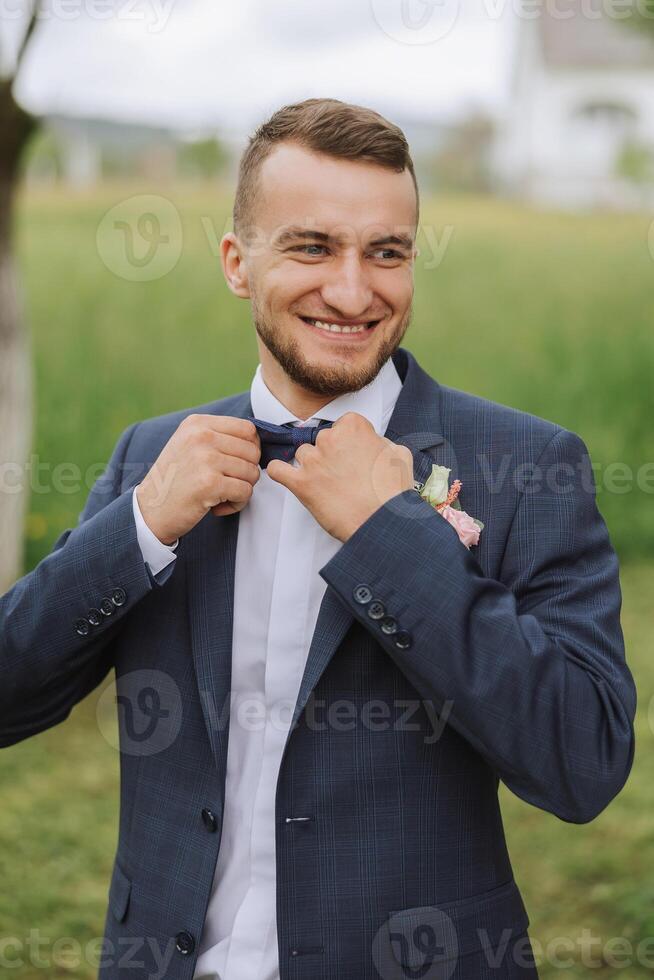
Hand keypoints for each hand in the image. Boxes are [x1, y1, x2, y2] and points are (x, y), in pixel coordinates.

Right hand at [136, 414, 260, 544]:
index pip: (247, 429)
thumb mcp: (189, 445)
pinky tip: (218, 507)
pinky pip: (245, 492)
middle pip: (253, 451)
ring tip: (220, 496)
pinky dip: (237, 503)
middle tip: (227, 484)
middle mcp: (201, 436)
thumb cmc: (175, 480)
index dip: (251, 450)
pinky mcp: (209, 483)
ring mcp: (205, 459)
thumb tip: (257, 439)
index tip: (237, 465)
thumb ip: (218, 436)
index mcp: (197, 423)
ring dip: (242, 489)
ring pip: (252, 472)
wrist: (149, 510)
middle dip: (247, 472)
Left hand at [266, 412, 414, 541]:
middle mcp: (329, 439)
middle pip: (321, 439)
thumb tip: (374, 444)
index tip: (353, 453)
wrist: (381, 521)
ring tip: (326, 484)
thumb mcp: (398, 454)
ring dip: (311, 465)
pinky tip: (287, 476)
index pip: (343, 424)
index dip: (348, 440)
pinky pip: (277, 469)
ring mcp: (313, 461)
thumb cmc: (392, 491)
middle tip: (343, 473)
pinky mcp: (300, 484)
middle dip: (330, 454)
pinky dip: (279, 472)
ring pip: (302, 454)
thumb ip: (381, 442)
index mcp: (353, 427)